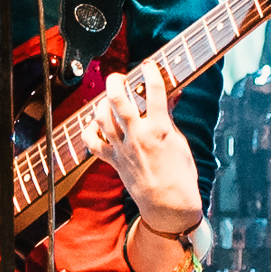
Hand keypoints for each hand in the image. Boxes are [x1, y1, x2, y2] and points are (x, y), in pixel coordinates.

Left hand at [90, 64, 200, 232]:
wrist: (169, 206)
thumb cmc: (180, 175)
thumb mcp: (179, 142)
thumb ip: (168, 117)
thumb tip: (168, 96)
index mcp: (159, 129)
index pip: (154, 91)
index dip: (150, 72)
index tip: (149, 66)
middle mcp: (137, 136)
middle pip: (117, 100)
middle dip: (115, 82)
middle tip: (119, 78)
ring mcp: (122, 149)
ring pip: (102, 118)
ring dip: (103, 104)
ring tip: (109, 99)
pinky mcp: (113, 161)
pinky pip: (93, 143)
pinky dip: (90, 131)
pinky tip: (95, 124)